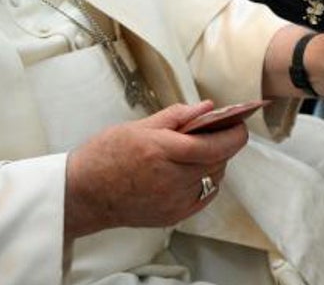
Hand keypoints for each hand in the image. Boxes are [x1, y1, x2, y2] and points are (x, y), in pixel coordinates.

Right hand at [63, 102, 246, 238]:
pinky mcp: (171, 216)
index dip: (234, 135)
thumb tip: (207, 108)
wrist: (83, 194)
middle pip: (217, 161)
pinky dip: (207, 181)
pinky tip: (195, 170)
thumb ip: (176, 116)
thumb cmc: (104, 156)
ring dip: (215, 162)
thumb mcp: (138, 126)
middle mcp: (169, 178)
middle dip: (225, 145)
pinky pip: (204, 196)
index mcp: (160, 150)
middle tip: (221, 132)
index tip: (240, 124)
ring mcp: (171, 200)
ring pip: (213, 178)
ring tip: (203, 150)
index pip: (213, 145)